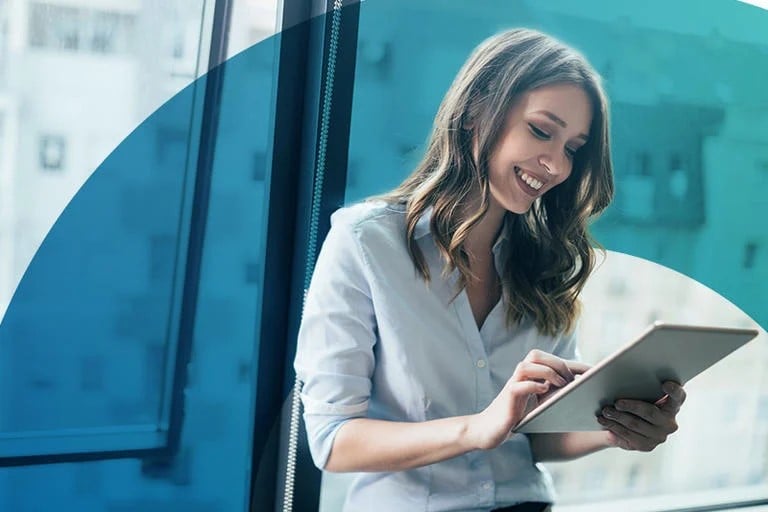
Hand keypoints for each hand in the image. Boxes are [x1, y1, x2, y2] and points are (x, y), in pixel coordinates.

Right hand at [467, 350, 589, 450]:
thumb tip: (582, 392)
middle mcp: (520, 377)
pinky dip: (534, 385)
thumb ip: (554, 395)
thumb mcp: (540, 404)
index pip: (552, 360)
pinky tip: (544, 392)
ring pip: (527, 365)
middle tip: (571, 381)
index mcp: (530, 376)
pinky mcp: (507, 398)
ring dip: (547, 372)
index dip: (574, 364)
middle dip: (558, 364)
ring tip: (560, 384)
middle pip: (536, 354)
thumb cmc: (517, 417)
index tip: (595, 372)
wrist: (490, 430)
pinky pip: (519, 385)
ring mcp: (513, 385)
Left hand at [597, 381, 685, 451]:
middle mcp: (670, 422)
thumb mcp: (638, 390)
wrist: (626, 423)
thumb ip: (637, 382)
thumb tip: (615, 371)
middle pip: (651, 412)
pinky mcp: (647, 446)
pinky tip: (604, 421)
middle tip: (616, 402)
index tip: (665, 384)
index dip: (674, 390)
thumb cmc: (634, 400)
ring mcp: (659, 436)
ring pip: (636, 425)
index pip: (678, 396)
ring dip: (618, 417)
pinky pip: (628, 436)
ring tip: (605, 411)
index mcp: (672, 404)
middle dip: (631, 406)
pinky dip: (614, 427)